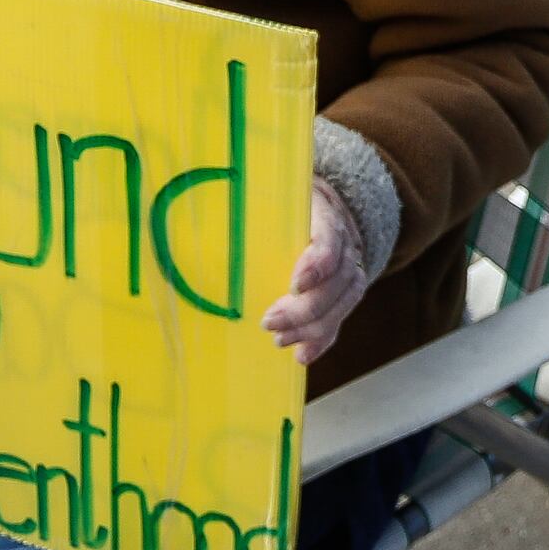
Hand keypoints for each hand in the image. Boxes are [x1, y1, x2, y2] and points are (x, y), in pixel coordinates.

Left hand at [260, 178, 374, 365]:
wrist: (318, 202)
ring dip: (313, 327)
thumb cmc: (279, 201)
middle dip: (306, 307)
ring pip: (345, 299)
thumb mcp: (265, 194)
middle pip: (339, 278)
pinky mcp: (344, 290)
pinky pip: (341, 316)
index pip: (329, 239)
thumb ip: (243, 207)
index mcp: (323, 212)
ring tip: (279, 340)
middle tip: (269, 322)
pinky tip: (302, 356)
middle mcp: (344, 240)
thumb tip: (200, 223)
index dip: (316, 265)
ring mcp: (348, 266)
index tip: (294, 286)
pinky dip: (323, 339)